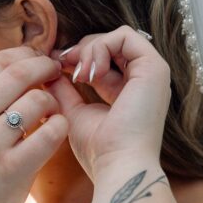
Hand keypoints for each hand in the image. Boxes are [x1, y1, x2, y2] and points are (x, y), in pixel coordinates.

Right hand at [0, 46, 68, 202]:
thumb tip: (27, 59)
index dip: (28, 55)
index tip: (40, 60)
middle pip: (19, 73)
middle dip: (45, 68)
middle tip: (56, 73)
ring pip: (38, 101)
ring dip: (53, 101)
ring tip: (51, 111)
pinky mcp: (12, 168)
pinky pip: (51, 133)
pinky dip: (61, 126)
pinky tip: (56, 130)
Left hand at [46, 25, 170, 180]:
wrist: (119, 166)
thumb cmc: (100, 150)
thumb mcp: (74, 113)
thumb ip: (64, 90)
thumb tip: (48, 71)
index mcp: (128, 91)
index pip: (103, 60)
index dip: (78, 57)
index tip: (56, 67)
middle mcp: (143, 80)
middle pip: (111, 43)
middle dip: (82, 50)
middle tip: (64, 66)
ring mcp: (152, 73)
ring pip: (117, 37)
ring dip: (90, 49)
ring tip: (81, 76)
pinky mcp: (154, 68)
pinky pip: (125, 36)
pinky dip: (101, 47)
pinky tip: (90, 73)